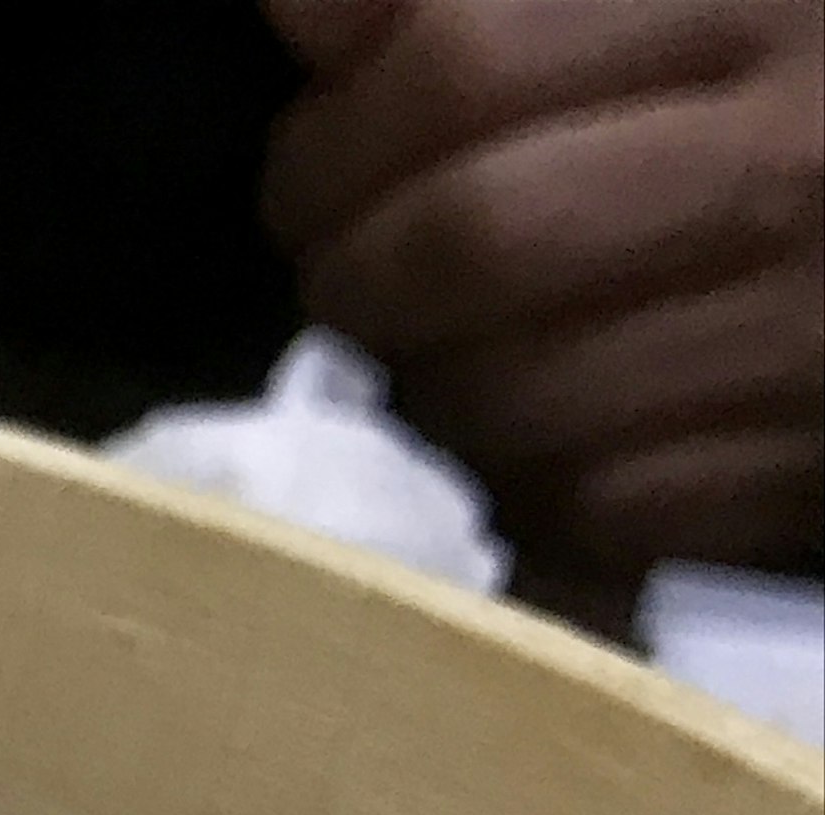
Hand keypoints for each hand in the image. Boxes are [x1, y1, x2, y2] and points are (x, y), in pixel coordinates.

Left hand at [264, 0, 823, 572]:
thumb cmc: (760, 113)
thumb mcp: (656, 7)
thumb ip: (469, 5)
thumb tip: (301, 2)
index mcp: (756, 4)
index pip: (460, 66)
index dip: (335, 135)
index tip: (314, 164)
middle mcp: (793, 159)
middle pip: (467, 240)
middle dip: (355, 274)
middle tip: (347, 275)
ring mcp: (807, 326)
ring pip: (508, 391)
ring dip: (429, 391)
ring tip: (440, 353)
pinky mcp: (799, 465)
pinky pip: (587, 502)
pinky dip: (525, 489)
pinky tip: (534, 434)